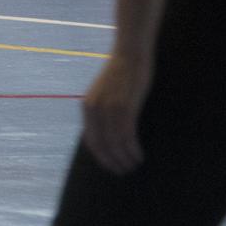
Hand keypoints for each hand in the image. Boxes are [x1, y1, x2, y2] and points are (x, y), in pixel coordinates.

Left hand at [80, 50, 152, 174]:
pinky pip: (126, 136)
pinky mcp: (125, 107)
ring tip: (134, 165)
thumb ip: (102, 111)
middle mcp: (94, 110)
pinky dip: (132, 150)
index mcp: (87, 108)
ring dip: (125, 159)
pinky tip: (139, 156)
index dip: (102, 157)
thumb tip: (107, 133)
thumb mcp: (105, 94)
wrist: (130, 53)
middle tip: (124, 172)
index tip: (112, 167)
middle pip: (102, 146)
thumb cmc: (121, 74)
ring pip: (115, 144)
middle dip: (112, 162)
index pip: (91, 141)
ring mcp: (109, 109)